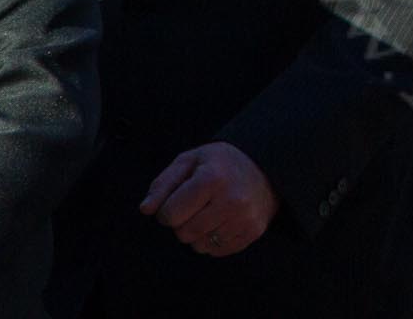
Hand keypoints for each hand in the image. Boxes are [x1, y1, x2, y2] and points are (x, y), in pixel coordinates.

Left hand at [140, 142, 279, 256]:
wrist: (265, 166)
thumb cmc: (220, 164)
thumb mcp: (190, 161)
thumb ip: (163, 184)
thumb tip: (146, 209)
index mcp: (212, 178)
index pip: (170, 215)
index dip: (167, 209)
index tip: (179, 198)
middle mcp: (231, 200)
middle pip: (184, 234)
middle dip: (183, 223)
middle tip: (196, 205)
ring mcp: (244, 218)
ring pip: (200, 246)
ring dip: (198, 233)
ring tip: (210, 213)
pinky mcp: (253, 231)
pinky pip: (218, 251)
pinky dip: (214, 241)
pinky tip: (222, 221)